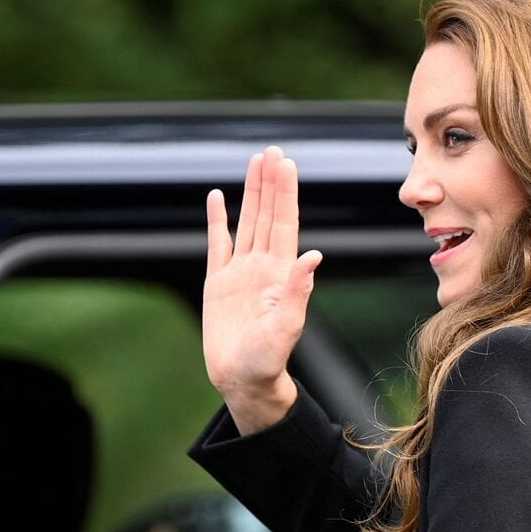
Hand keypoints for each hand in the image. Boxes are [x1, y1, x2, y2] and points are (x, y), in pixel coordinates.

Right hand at [203, 147, 322, 433]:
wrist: (243, 380)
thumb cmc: (268, 360)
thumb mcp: (286, 327)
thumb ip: (298, 292)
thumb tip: (314, 257)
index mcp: (281, 274)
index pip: (284, 224)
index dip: (285, 195)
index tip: (286, 165)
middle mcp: (263, 267)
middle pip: (267, 215)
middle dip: (270, 183)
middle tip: (272, 151)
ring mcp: (241, 272)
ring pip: (246, 222)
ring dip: (250, 193)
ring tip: (253, 162)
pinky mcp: (219, 283)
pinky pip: (217, 244)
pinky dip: (217, 220)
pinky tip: (216, 197)